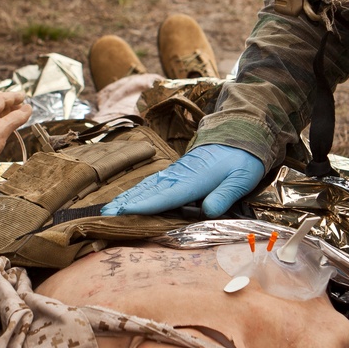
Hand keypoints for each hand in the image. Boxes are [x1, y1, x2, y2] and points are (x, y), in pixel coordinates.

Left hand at [0, 89, 30, 172]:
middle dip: (11, 105)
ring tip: (16, 117)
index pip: (1, 98)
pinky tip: (4, 130)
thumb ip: (16, 118)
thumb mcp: (2, 129)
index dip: (14, 96)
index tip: (23, 96)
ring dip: (6, 115)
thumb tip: (28, 108)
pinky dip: (1, 123)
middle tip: (22, 106)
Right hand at [103, 144, 264, 217]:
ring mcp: (176, 171)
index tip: (125, 212)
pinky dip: (137, 190)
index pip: (167, 195)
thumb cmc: (242, 159)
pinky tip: (129, 196)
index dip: (146, 205)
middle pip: (150, 190)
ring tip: (109, 207)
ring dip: (128, 196)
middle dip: (127, 202)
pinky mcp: (177, 170)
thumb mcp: (241, 178)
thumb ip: (225, 195)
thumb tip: (209, 211)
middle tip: (106, 214)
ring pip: (148, 185)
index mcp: (196, 179)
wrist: (241, 133)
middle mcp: (181, 174)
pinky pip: (153, 182)